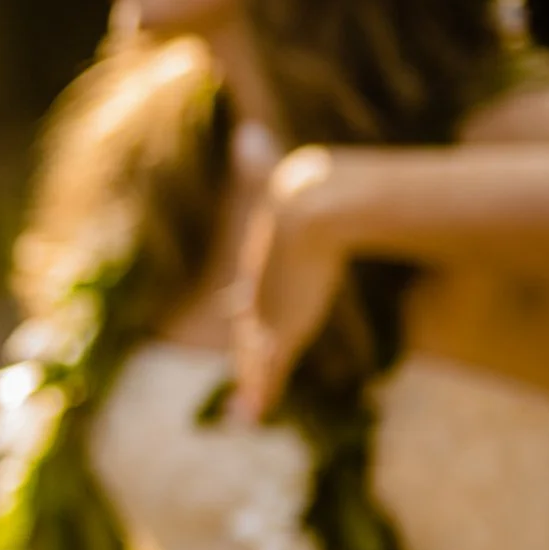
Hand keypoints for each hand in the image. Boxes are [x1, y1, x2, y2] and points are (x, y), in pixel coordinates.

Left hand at [230, 145, 349, 422]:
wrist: (312, 204)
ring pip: (257, 357)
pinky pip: (270, 368)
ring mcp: (268, 312)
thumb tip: (246, 133)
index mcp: (263, 264)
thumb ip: (258, 163)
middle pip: (251, 332)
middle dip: (247, 355)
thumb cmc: (307, 189)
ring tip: (246, 414)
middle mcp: (259, 292)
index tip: (236, 312)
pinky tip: (253, 417)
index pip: (252, 294)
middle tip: (244, 380)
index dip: (246, 308)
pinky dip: (261, 392)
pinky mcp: (282, 327)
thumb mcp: (279, 180)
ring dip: (253, 385)